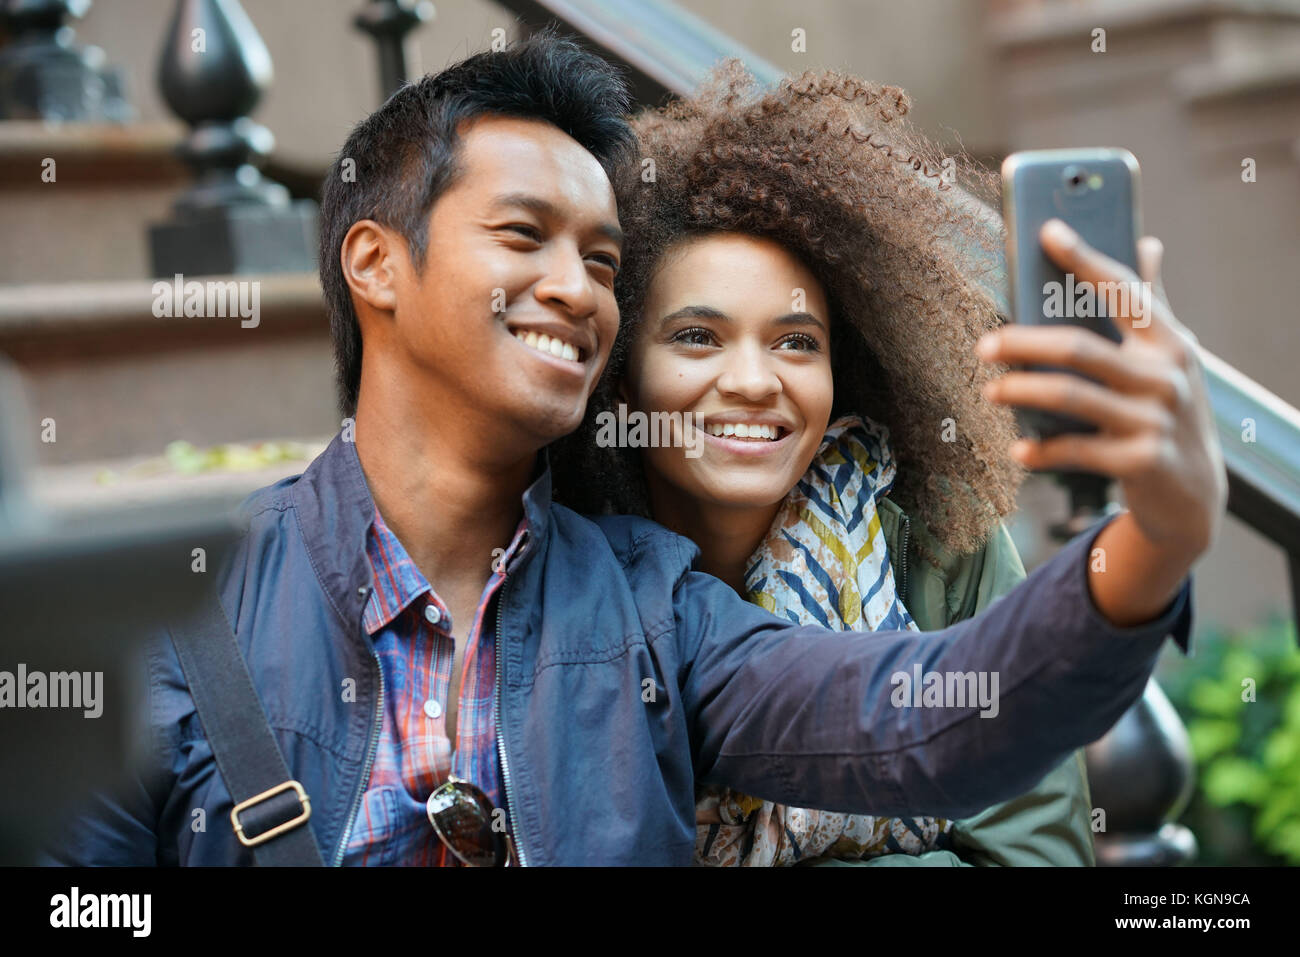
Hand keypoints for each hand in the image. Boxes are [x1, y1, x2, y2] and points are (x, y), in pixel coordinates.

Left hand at [976, 220, 1227, 615]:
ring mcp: (1154, 420)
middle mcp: (1166, 375)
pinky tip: (1018, 449)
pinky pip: (1076, 450)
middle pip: (1079, 347)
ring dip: (1021, 392)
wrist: (1194, 492)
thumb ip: (1153, 304)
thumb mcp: (1171, 356)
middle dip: (1024, 342)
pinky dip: (1042, 450)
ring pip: (1070, 396)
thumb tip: (1148, 242)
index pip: (1123, 290)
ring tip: (991, 389)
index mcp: (1169, 340)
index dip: (1085, 258)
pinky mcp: (1140, 461)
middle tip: (985, 343)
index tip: (1048, 231)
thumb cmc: (1169, 408)